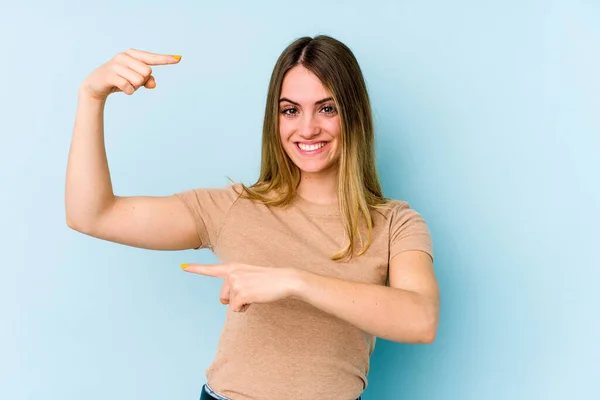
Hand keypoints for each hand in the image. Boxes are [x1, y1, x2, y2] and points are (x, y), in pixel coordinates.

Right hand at [80, 48, 181, 99]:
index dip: (166, 59)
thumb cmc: (119, 80)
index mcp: (132, 54)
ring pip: (139, 80)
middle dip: (142, 81)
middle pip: (147, 72)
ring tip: (124, 84)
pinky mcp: (110, 74)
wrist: (96, 85)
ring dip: (134, 87)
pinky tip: (121, 89)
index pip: (153, 58)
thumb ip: (147, 81)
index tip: (179, 59)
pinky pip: (129, 87)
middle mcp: (125, 56)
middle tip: (130, 81)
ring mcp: (116, 64)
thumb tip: (153, 84)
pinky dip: (128, 91)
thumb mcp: (135, 80)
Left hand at [181, 262, 301, 311]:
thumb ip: (234, 282)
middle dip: (234, 300)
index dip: (195, 269)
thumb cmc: (268, 280)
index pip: (211, 269)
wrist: (285, 280)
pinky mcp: (241, 293)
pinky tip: (256, 298)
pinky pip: (236, 309)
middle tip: (251, 291)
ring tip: (255, 293)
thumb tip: (223, 301)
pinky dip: (245, 308)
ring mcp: (235, 282)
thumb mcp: (249, 276)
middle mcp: (231, 273)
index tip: (182, 267)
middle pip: (222, 297)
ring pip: (229, 304)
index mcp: (233, 267)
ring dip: (241, 304)